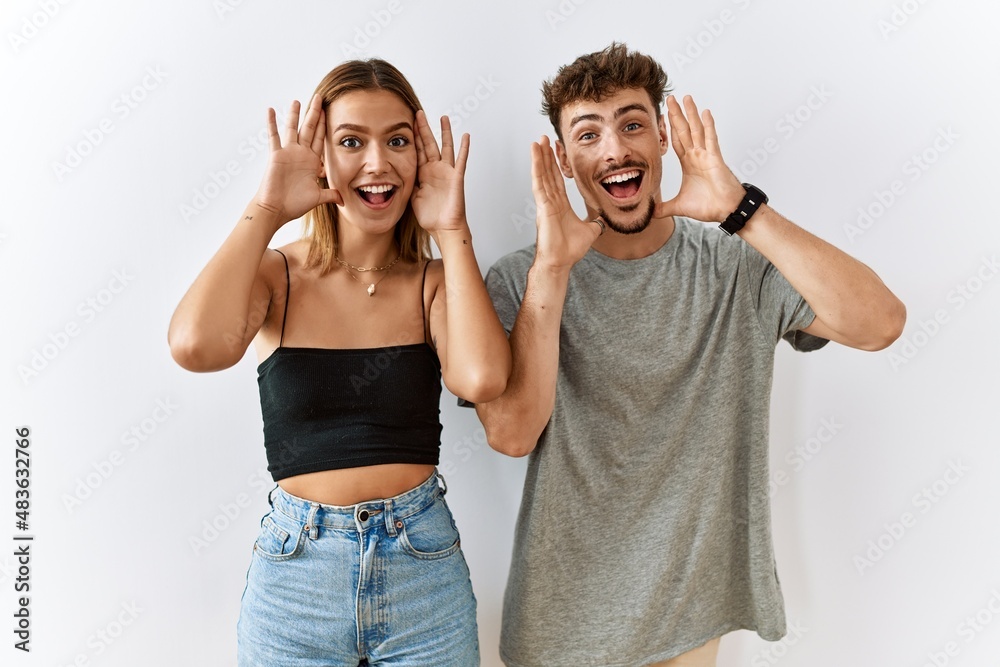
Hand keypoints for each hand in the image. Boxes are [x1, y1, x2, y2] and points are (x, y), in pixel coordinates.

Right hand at [252, 94, 342, 224]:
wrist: (277, 210)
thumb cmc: (294, 204)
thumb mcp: (318, 197)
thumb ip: (331, 194)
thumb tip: (344, 199)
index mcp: (311, 161)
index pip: (320, 138)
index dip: (325, 125)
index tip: (329, 112)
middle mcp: (300, 153)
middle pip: (309, 128)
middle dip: (314, 113)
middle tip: (319, 97)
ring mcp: (287, 152)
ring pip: (292, 128)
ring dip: (295, 114)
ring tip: (297, 100)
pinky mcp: (276, 155)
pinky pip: (274, 136)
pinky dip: (271, 123)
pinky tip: (271, 109)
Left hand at [409, 111, 469, 232]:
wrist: (443, 228)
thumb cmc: (430, 216)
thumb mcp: (412, 196)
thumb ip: (407, 182)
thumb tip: (396, 173)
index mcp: (423, 173)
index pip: (417, 150)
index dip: (412, 137)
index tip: (406, 122)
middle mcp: (435, 169)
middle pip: (428, 144)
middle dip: (423, 129)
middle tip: (419, 113)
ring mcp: (446, 172)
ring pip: (445, 147)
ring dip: (445, 133)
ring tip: (443, 118)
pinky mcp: (456, 177)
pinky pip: (461, 160)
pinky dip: (464, 148)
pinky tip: (465, 136)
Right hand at [531, 136, 601, 269]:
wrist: (561, 261)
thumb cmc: (569, 250)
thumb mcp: (590, 231)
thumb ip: (595, 223)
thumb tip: (602, 222)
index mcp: (560, 205)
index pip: (557, 180)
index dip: (555, 165)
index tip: (554, 152)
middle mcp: (550, 201)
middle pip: (548, 173)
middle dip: (546, 156)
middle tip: (544, 139)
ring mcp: (545, 203)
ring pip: (542, 175)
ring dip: (540, 157)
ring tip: (537, 141)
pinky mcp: (543, 206)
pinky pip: (539, 183)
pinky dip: (537, 168)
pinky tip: (535, 155)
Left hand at [655, 95, 745, 222]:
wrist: (726, 211)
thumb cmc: (709, 206)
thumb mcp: (680, 206)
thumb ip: (665, 207)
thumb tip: (651, 213)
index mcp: (689, 163)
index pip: (677, 141)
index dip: (670, 128)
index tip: (663, 115)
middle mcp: (697, 156)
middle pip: (684, 130)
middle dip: (677, 114)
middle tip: (670, 98)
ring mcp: (706, 155)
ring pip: (697, 129)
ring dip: (691, 113)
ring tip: (686, 97)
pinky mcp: (715, 158)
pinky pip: (711, 139)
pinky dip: (708, 125)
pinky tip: (705, 112)